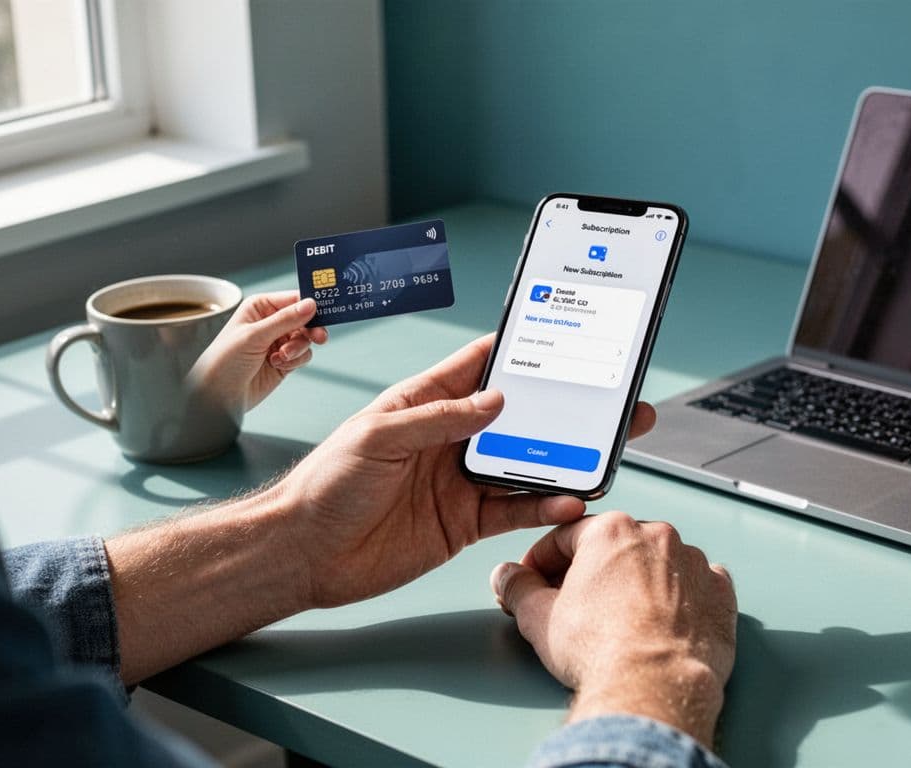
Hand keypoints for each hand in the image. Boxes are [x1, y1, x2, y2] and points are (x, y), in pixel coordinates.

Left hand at [193, 291, 327, 412]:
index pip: (293, 299)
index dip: (310, 304)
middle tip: (319, 337)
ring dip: (298, 348)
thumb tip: (311, 304)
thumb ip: (285, 320)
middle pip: (305, 319)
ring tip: (282, 356)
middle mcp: (270, 322)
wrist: (218, 396)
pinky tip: (279, 364)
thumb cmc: (224, 361)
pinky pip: (303, 355)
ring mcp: (278, 342)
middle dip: (310, 329)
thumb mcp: (254, 335)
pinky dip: (296, 360)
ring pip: (306, 338)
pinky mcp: (284, 361)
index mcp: (260, 307)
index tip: (327, 310)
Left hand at [276, 334, 656, 608]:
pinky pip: (513, 509)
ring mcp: (459, 481)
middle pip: (516, 417)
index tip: (562, 339)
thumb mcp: (377, 436)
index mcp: (423, 403)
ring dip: (563, 458)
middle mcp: (448, 438)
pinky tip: (567, 501)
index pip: (478, 367)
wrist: (304, 554)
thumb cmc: (324, 485)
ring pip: (525, 463)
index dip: (518, 353)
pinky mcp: (463, 523)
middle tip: (605, 403)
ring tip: (602, 453)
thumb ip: (437, 419)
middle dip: (561, 409)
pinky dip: (543, 505)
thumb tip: (495, 403)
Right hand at [491, 512, 736, 747]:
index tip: (537, 578)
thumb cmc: (602, 651)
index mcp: (611, 531)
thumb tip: (506, 576)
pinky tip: (662, 621)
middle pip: (615, 547)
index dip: (544, 560)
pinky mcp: (720, 594)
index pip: (567, 536)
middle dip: (592, 572)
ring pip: (658, 563)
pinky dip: (681, 598)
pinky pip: (698, 585)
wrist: (652, 686)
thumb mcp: (538, 617)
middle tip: (573, 604)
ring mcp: (693, 564)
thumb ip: (518, 587)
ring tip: (620, 618)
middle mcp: (657, 537)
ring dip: (638, 582)